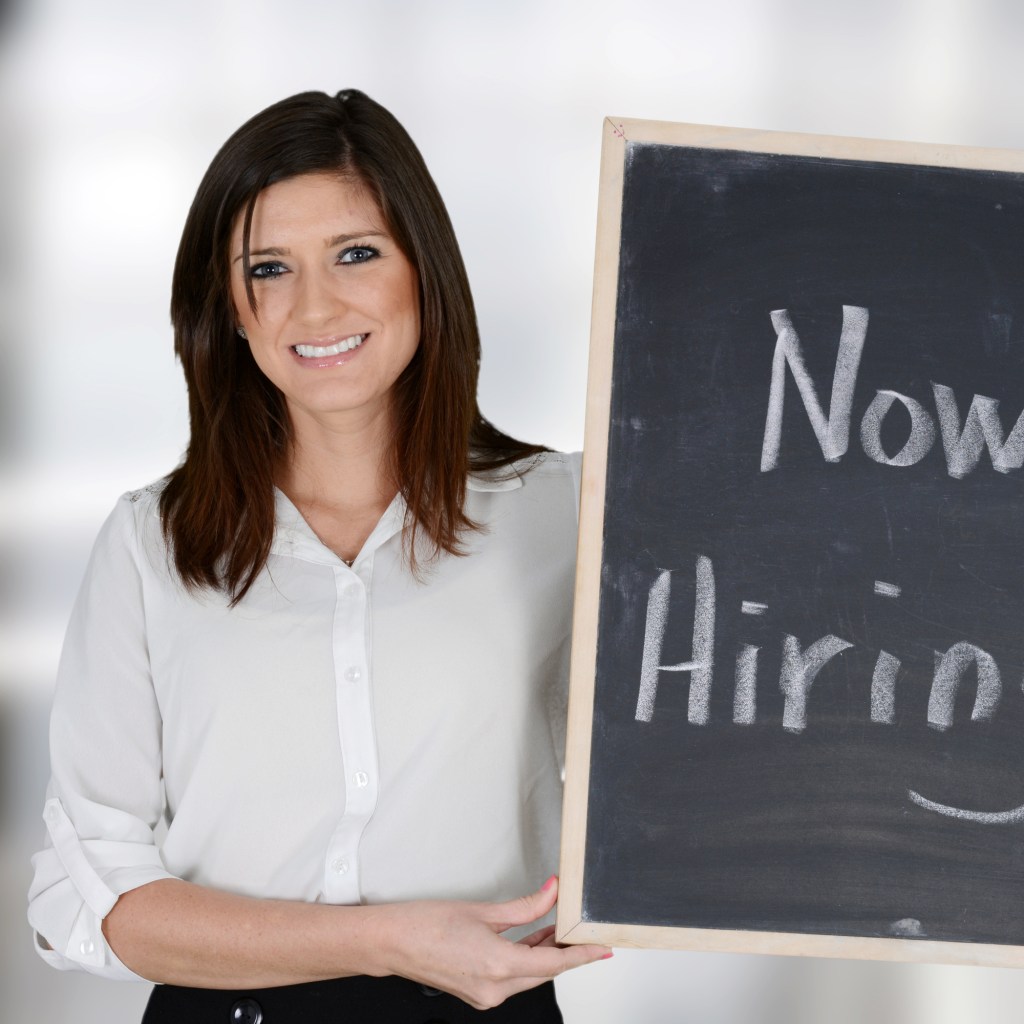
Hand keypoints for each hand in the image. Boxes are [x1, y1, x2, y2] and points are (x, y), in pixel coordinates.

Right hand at [373, 876, 611, 1009]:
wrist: (391, 943)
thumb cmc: (427, 923)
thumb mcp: (483, 910)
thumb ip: (525, 906)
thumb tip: (552, 893)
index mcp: (499, 966)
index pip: (555, 963)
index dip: (583, 956)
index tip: (604, 949)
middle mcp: (495, 989)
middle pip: (544, 971)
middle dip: (566, 952)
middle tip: (582, 930)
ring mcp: (485, 995)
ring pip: (528, 975)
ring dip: (544, 953)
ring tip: (558, 928)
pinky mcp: (477, 993)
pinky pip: (512, 978)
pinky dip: (525, 959)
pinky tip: (532, 939)